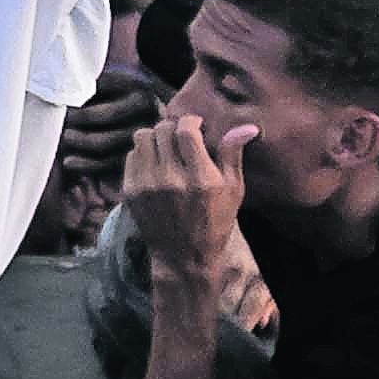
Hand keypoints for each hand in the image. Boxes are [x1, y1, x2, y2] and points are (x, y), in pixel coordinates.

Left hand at [120, 111, 251, 266]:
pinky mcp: (130, 191)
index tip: (196, 124)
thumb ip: (233, 155)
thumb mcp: (233, 191)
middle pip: (162, 130)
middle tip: (181, 136)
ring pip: (142, 137)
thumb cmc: (215, 223)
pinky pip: (131, 155)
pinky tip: (155, 163)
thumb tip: (247, 126)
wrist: (185, 258)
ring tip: (166, 146)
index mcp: (200, 178)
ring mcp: (147, 185)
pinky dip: (143, 153)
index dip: (190, 119)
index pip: (186, 130)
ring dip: (155, 136)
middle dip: (173, 127)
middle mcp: (171, 179)